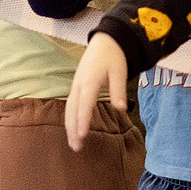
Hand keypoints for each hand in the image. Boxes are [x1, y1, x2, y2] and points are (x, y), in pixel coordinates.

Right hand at [65, 33, 129, 149]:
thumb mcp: (120, 72)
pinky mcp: (77, 87)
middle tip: (76, 147)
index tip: (82, 135)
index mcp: (89, 80)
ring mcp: (76, 85)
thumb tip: (121, 109)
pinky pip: (70, 105)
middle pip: (72, 109)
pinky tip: (73, 129)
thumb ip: (119, 90)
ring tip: (74, 144)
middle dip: (72, 129)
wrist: (105, 42)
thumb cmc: (113, 57)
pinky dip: (70, 119)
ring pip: (69, 109)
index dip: (83, 120)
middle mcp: (79, 84)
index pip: (84, 104)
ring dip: (69, 126)